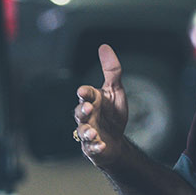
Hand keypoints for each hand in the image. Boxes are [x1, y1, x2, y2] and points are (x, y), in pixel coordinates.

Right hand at [74, 44, 128, 167]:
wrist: (115, 140)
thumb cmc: (112, 114)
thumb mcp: (115, 91)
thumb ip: (111, 71)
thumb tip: (104, 46)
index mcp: (92, 100)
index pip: (86, 94)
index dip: (85, 93)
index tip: (83, 91)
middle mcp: (87, 116)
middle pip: (80, 112)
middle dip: (82, 111)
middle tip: (88, 109)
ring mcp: (88, 132)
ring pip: (83, 131)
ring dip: (87, 131)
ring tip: (93, 133)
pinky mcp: (92, 147)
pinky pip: (92, 148)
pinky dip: (95, 147)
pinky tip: (101, 146)